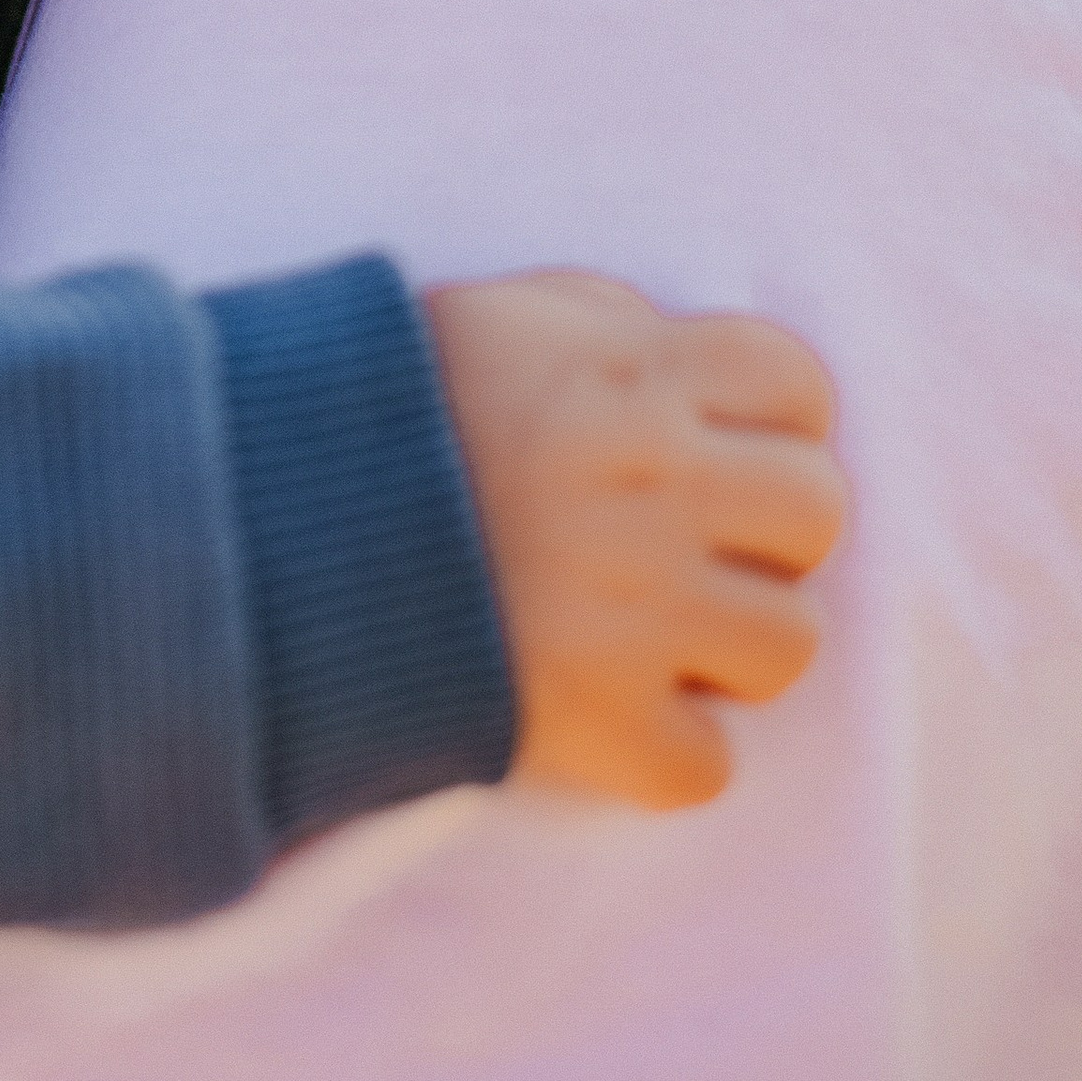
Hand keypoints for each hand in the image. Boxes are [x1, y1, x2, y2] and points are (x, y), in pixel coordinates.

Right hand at [427, 269, 845, 808]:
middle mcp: (654, 487)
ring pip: (791, 645)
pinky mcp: (601, 722)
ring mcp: (636, 611)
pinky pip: (710, 763)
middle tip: (690, 543)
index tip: (717, 443)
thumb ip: (610, 323)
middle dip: (766, 529)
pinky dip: (665, 749)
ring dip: (731, 644)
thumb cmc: (384, 412)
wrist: (263, 533)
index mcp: (632, 377)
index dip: (770, 416)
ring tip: (653, 631)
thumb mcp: (499, 317)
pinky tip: (605, 708)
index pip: (798, 384)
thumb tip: (687, 357)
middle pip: (818, 512)